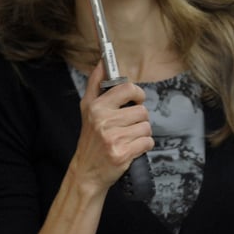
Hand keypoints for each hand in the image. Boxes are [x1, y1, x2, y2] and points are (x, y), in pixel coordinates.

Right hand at [71, 62, 153, 192]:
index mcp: (96, 107)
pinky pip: (147, 142)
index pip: (127, 88)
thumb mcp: (87, 109)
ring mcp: (112, 138)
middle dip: (139, 120)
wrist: (86, 172)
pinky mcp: (122, 154)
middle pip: (142, 111)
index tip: (136, 99)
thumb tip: (102, 60)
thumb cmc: (90, 139)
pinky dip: (143, 146)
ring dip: (142, 134)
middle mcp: (103, 121)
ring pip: (146, 127)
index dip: (137, 93)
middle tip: (127, 127)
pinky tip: (131, 149)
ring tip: (128, 138)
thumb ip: (95, 83)